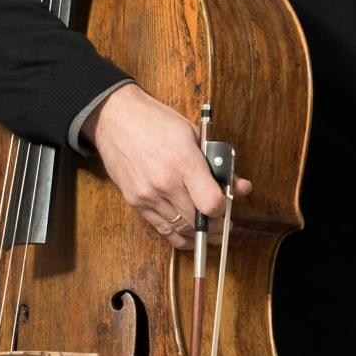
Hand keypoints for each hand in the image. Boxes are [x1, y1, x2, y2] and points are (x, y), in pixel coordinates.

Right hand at [78, 85, 230, 247]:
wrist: (115, 119)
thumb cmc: (156, 121)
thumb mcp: (194, 134)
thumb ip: (218, 163)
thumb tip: (240, 186)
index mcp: (184, 161)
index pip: (211, 204)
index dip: (224, 210)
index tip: (227, 206)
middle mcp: (165, 183)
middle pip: (198, 221)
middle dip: (216, 226)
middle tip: (224, 223)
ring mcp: (148, 195)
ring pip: (181, 228)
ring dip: (199, 233)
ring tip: (211, 231)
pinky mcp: (135, 201)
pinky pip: (161, 228)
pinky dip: (178, 235)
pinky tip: (190, 236)